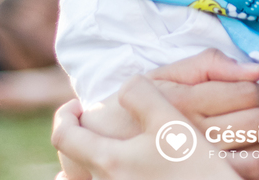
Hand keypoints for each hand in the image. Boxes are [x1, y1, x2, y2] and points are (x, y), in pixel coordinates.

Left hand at [53, 75, 242, 179]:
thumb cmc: (193, 171)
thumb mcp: (171, 122)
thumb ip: (143, 95)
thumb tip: (125, 87)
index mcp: (109, 160)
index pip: (65, 136)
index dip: (65, 116)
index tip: (75, 106)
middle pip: (78, 158)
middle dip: (86, 137)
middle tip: (96, 121)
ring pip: (99, 174)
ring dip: (106, 156)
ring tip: (127, 143)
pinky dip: (123, 172)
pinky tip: (150, 166)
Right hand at [76, 50, 258, 179]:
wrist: (100, 153)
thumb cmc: (133, 111)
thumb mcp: (160, 78)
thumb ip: (205, 66)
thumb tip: (254, 67)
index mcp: (186, 101)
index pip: (245, 91)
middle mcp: (195, 133)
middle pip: (257, 122)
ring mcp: (199, 164)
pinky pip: (248, 179)